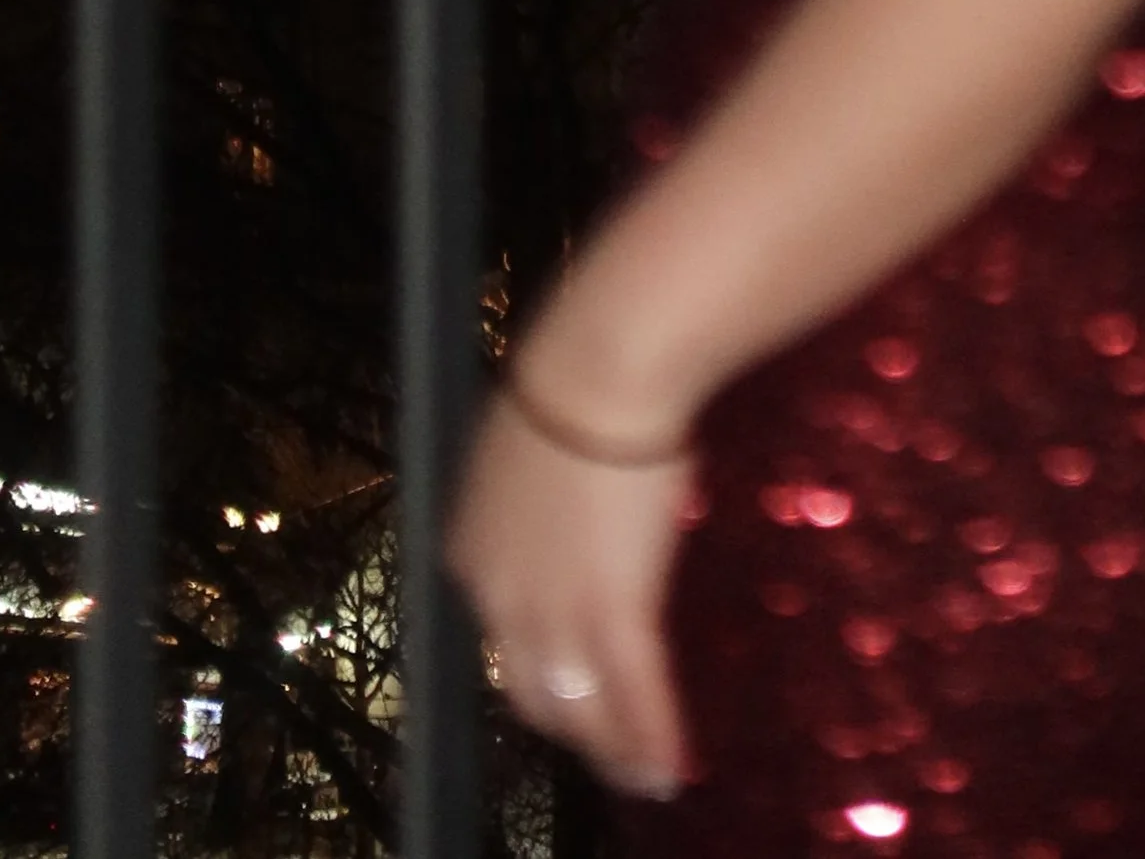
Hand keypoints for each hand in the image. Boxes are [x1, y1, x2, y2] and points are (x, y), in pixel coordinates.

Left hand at [446, 381, 695, 799]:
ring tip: (644, 777)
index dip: (537, 666)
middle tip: (604, 749)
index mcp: (471, 550)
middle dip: (570, 728)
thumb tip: (572, 495)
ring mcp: (554, 611)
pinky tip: (673, 769)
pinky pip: (636, 695)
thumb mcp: (533, 444)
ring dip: (615, 751)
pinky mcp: (612, 612)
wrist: (600, 367)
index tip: (570, 680)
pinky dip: (655, 740)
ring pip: (581, 709)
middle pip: (529, 691)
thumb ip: (541, 491)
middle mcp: (499, 597)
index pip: (498, 638)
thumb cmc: (574, 377)